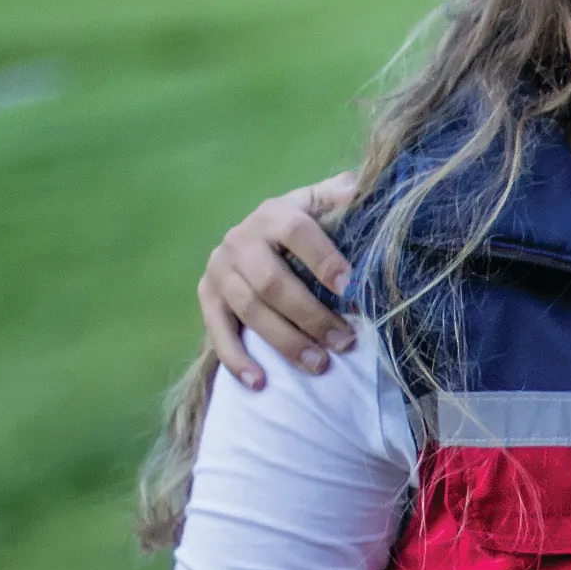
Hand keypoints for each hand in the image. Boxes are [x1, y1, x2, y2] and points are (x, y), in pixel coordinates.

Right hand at [200, 171, 359, 386]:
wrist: (257, 236)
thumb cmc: (304, 226)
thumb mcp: (322, 204)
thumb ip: (342, 195)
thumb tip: (363, 187)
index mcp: (274, 214)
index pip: (297, 231)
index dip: (323, 257)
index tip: (350, 286)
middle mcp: (240, 240)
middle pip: (273, 282)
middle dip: (311, 315)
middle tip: (345, 341)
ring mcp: (219, 270)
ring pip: (250, 310)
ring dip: (285, 341)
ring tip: (320, 365)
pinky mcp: (207, 297)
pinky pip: (217, 331)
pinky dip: (237, 359)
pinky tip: (260, 382)